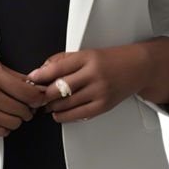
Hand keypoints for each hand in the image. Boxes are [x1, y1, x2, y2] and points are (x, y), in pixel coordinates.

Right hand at [0, 58, 47, 137]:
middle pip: (23, 110)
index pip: (27, 93)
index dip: (37, 98)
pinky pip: (2, 132)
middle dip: (28, 109)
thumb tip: (34, 86)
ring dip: (18, 119)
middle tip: (25, 105)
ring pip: (15, 123)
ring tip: (12, 111)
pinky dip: (6, 126)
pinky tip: (1, 117)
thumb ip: (14, 76)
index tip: (38, 98)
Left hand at [25, 45, 148, 122]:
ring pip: (67, 103)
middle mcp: (93, 74)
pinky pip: (79, 114)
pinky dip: (65, 116)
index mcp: (87, 58)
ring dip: (52, 106)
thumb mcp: (87, 53)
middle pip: (60, 88)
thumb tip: (42, 70)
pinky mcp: (104, 105)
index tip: (30, 79)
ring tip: (45, 105)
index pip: (57, 68)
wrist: (138, 67)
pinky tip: (58, 113)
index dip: (40, 76)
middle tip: (34, 96)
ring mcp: (99, 91)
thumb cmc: (111, 59)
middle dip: (43, 95)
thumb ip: (64, 60)